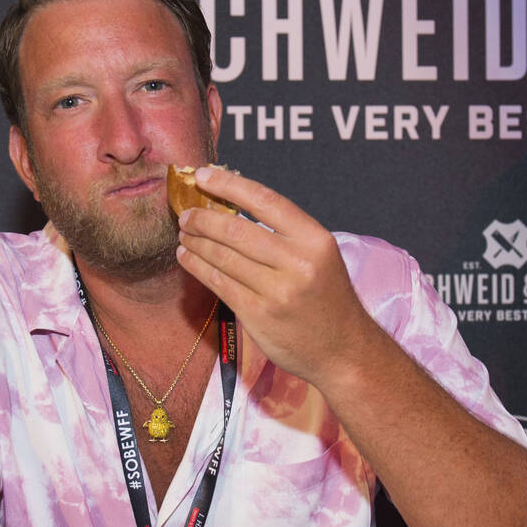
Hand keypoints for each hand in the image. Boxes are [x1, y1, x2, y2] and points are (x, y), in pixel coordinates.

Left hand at [175, 166, 375, 386]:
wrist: (343, 350)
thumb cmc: (326, 298)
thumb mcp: (319, 256)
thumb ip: (284, 233)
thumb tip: (231, 205)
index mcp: (315, 239)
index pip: (265, 200)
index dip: (229, 184)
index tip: (203, 176)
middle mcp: (298, 263)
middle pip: (236, 230)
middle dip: (203, 218)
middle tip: (186, 214)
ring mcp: (277, 291)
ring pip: (223, 257)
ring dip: (196, 242)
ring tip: (184, 234)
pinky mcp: (258, 315)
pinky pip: (219, 283)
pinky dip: (197, 267)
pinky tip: (187, 258)